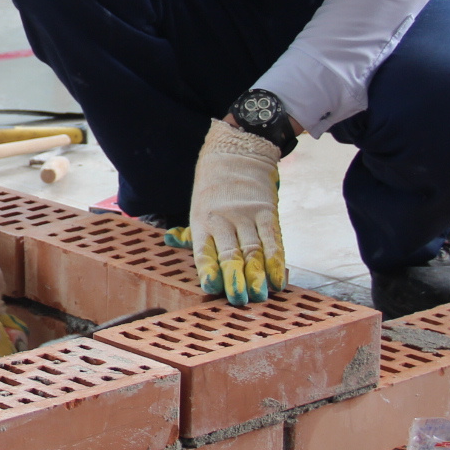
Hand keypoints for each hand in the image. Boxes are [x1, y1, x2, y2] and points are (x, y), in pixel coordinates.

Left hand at [187, 118, 288, 304]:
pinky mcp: (268, 210)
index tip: (212, 288)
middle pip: (230, 252)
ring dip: (257, 275)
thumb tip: (170, 242)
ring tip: (260, 296)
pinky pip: (273, 238)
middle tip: (239, 301)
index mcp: (203, 220)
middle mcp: (224, 218)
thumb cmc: (214, 187)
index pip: (204, 249)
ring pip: (253, 249)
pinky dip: (276, 260)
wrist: (238, 149)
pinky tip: (278, 279)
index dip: (208, 269)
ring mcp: (247, 214)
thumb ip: (189, 232)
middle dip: (235, 278)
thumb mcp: (198, 207)